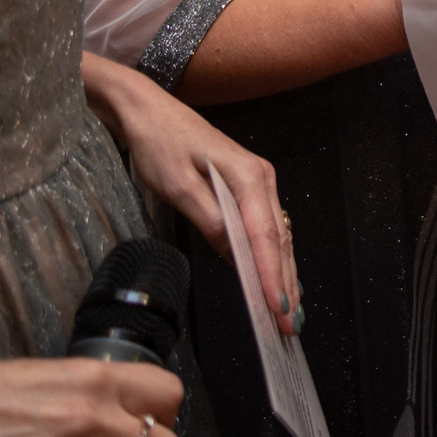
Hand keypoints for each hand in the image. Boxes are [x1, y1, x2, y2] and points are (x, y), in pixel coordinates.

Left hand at [82, 54, 299, 335]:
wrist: (148, 111)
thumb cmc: (158, 144)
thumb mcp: (176, 185)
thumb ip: (208, 218)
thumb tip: (234, 252)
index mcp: (249, 177)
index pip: (265, 235)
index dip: (272, 274)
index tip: (276, 308)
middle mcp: (262, 179)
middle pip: (280, 239)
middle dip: (285, 283)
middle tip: (288, 325)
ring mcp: (258, 182)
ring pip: (278, 235)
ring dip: (282, 273)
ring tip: (285, 310)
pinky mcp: (248, 187)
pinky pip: (267, 227)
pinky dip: (273, 256)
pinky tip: (273, 276)